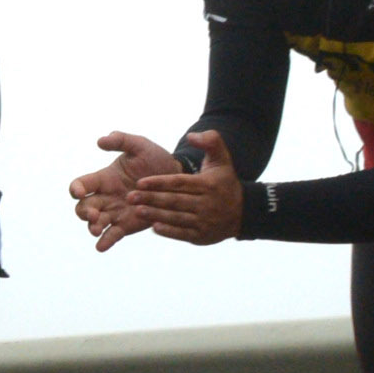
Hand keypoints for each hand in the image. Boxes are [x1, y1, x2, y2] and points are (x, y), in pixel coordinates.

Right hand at [69, 132, 181, 252]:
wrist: (176, 178)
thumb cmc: (155, 159)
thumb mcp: (140, 145)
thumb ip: (121, 140)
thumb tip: (101, 141)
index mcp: (104, 178)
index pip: (82, 184)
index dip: (76, 189)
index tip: (78, 192)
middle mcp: (105, 197)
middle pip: (84, 207)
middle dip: (84, 212)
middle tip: (93, 214)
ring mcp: (115, 213)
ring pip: (95, 223)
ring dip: (92, 227)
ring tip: (96, 229)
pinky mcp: (126, 225)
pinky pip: (112, 234)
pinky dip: (105, 241)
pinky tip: (101, 246)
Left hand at [129, 131, 247, 245]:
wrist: (243, 212)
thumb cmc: (225, 182)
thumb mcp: (222, 159)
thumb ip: (210, 141)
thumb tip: (191, 136)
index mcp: (208, 184)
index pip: (179, 183)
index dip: (158, 182)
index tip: (140, 182)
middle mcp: (207, 204)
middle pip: (175, 201)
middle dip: (151, 199)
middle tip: (130, 197)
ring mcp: (205, 222)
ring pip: (176, 218)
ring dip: (156, 215)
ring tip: (137, 210)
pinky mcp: (202, 236)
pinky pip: (182, 233)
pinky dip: (168, 231)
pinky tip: (153, 227)